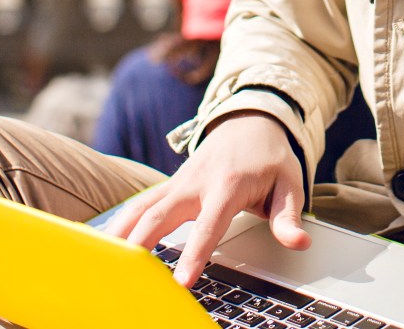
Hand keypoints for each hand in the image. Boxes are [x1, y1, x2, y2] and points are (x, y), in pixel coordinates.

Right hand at [106, 111, 309, 285]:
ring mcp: (177, 183)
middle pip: (160, 215)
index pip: (208, 225)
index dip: (195, 253)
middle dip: (141, 245)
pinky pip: (139, 204)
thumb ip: (288, 217)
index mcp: (227, 184)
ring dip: (122, 233)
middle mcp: (195, 182)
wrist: (249, 121)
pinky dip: (120, 222)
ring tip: (104, 262)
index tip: (182, 281)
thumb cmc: (269, 157)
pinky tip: (105, 243)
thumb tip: (299, 243)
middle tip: (127, 275)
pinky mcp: (168, 186)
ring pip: (141, 208)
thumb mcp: (290, 183)